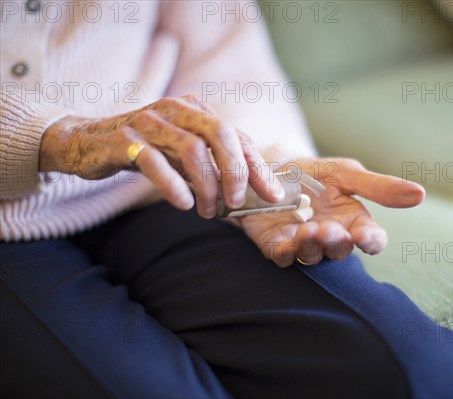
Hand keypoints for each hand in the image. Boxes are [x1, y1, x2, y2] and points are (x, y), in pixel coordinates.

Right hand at [40, 96, 283, 216]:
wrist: (86, 142)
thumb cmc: (144, 150)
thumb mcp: (182, 153)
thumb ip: (211, 164)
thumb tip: (247, 192)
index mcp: (195, 111)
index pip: (237, 137)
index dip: (258, 167)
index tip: (274, 196)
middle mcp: (176, 110)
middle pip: (221, 134)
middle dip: (236, 171)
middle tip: (238, 203)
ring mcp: (149, 122)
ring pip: (192, 149)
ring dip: (207, 185)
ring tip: (209, 211)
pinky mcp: (124, 139)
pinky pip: (153, 161)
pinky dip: (173, 185)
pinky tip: (183, 203)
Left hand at [240, 158, 424, 266]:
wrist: (273, 168)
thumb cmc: (317, 173)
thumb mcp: (348, 173)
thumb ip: (379, 187)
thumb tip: (420, 194)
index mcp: (354, 221)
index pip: (372, 240)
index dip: (371, 241)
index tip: (364, 235)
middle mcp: (332, 238)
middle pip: (340, 250)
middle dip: (336, 242)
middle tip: (328, 229)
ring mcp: (304, 244)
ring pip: (312, 256)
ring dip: (312, 247)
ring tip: (307, 230)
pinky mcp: (277, 245)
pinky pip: (283, 256)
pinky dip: (285, 253)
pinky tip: (285, 243)